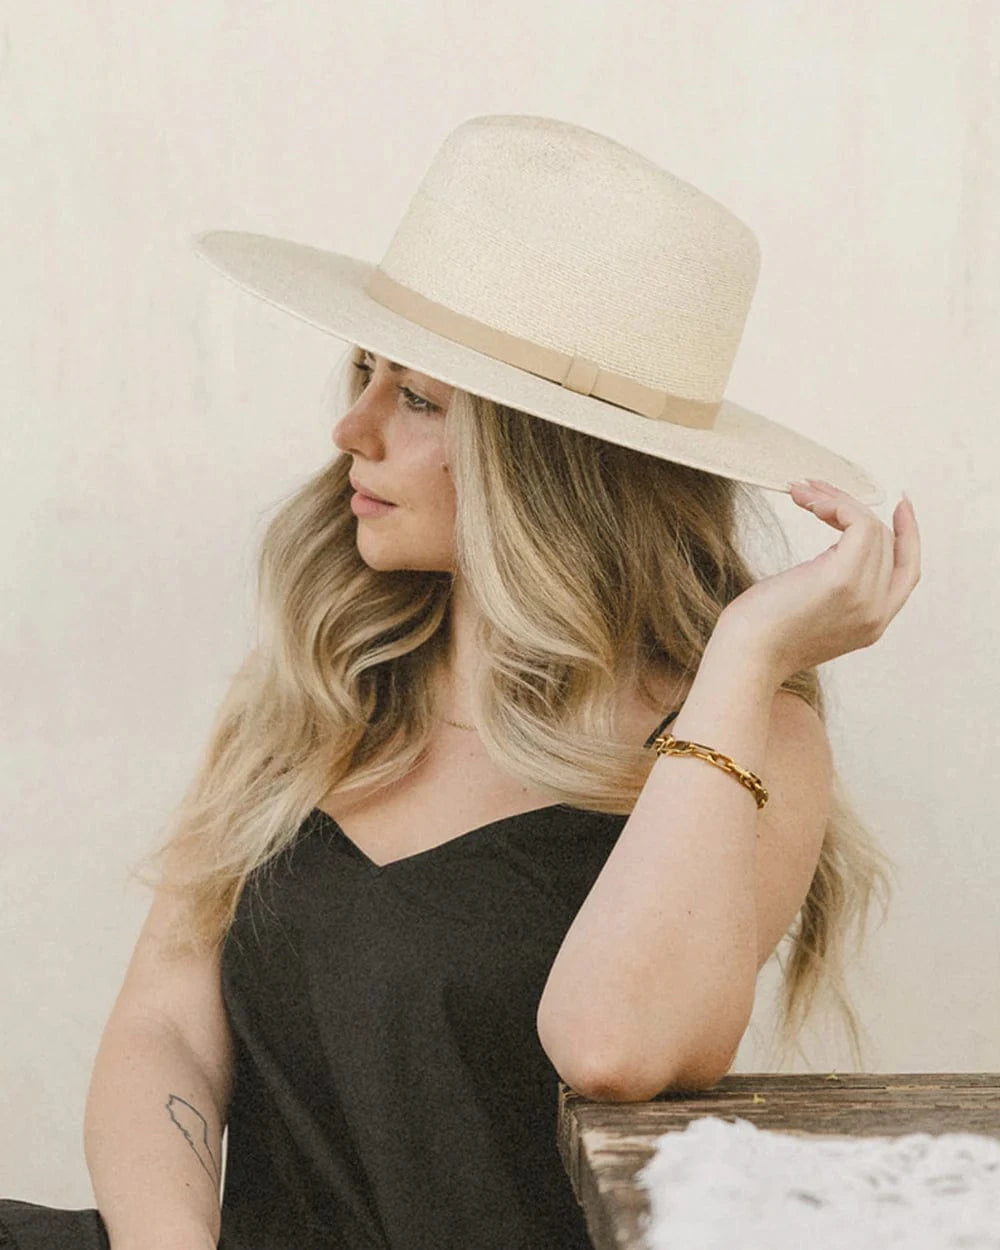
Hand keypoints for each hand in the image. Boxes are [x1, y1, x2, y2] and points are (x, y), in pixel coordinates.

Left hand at [716, 478, 920, 682]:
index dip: (909, 535)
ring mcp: (864, 597)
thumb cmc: (761, 634)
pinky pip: (859, 523)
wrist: (744, 656)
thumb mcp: (808, 613)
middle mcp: (877, 612)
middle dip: (854, 509)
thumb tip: (829, 558)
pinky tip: (810, 502)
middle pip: (887, 542)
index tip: (901, 506)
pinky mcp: (842, 579)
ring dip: (836, 500)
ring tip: (803, 494)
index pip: (908, 571)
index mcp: (871, 623)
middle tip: (816, 493)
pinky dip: (837, 504)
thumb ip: (833, 592)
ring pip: (872, 527)